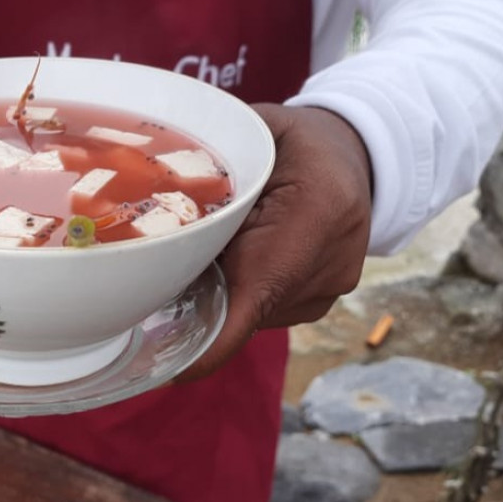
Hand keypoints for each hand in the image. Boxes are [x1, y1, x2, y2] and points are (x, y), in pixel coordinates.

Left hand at [176, 104, 373, 381]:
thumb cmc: (293, 141)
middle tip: (155, 272)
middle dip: (200, 297)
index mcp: (317, 211)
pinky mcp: (322, 300)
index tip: (171, 366)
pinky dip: (240, 290)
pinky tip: (231, 259)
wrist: (352, 155)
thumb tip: (150, 199)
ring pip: (252, 311)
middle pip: (246, 306)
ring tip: (207, 249)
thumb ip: (211, 165)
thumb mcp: (254, 135)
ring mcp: (330, 288)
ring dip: (221, 291)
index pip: (258, 290)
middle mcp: (331, 262)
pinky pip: (265, 308)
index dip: (214, 335)